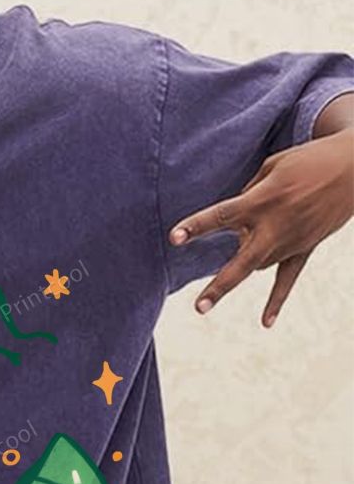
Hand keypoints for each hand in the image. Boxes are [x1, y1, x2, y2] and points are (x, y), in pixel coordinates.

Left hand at [168, 128, 353, 326]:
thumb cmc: (308, 160)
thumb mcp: (272, 166)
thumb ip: (247, 194)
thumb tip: (234, 225)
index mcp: (263, 199)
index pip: (222, 215)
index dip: (197, 226)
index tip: (174, 238)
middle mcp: (276, 224)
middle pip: (241, 262)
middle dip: (220, 286)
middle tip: (198, 307)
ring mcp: (292, 239)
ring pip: (256, 264)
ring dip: (246, 257)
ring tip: (258, 229)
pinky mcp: (306, 247)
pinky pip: (288, 279)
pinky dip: (277, 300)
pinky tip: (265, 323)